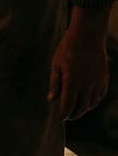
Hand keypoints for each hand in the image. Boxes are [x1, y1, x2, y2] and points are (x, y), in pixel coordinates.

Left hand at [48, 5, 110, 119]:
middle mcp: (86, 85)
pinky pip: (100, 96)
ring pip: (92, 103)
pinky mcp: (104, 79)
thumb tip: (51, 100)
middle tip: (67, 117)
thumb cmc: (67, 49)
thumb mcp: (56, 64)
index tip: (59, 119)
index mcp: (72, 82)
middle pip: (81, 108)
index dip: (63, 114)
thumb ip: (54, 83)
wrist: (87, 36)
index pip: (67, 105)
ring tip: (76, 109)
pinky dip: (94, 101)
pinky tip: (88, 100)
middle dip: (74, 115)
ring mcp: (97, 83)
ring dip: (84, 109)